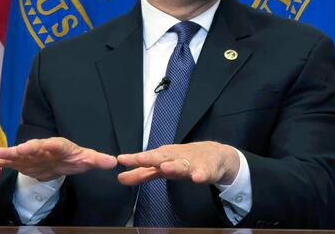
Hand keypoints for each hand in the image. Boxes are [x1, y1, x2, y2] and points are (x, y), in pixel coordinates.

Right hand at [0, 137, 117, 180]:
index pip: (55, 145)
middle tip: (14, 150)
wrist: (62, 161)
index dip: (48, 145)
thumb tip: (114, 162)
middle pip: (34, 147)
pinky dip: (0, 162)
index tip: (41, 145)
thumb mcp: (87, 159)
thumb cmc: (74, 158)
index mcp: (59, 146)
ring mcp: (31, 155)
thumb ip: (97, 160)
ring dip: (8, 154)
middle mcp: (43, 148)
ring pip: (19, 154)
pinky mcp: (23, 162)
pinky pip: (10, 162)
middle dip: (24, 149)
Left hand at [117, 141, 238, 185]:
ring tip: (165, 168)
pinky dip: (200, 175)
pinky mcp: (206, 170)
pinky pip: (203, 173)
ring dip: (174, 166)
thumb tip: (120, 178)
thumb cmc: (183, 160)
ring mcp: (191, 163)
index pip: (146, 158)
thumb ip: (142, 173)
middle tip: (139, 158)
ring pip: (181, 165)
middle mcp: (175, 158)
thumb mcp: (161, 166)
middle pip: (161, 157)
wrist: (214, 155)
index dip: (134, 159)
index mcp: (163, 157)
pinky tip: (197, 178)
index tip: (121, 159)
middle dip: (150, 158)